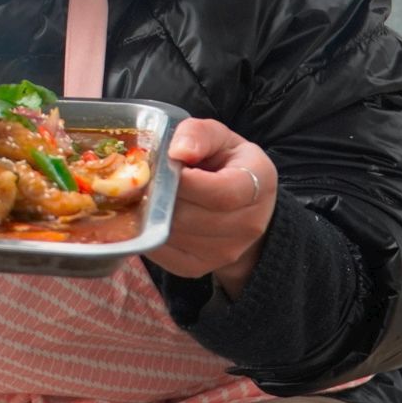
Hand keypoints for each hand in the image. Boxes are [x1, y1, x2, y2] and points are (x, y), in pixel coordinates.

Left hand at [144, 117, 276, 299]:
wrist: (239, 203)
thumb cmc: (225, 162)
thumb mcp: (218, 137)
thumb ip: (199, 135)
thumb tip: (179, 151)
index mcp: (258, 185)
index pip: (221, 194)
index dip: (186, 182)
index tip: (163, 165)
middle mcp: (249, 225)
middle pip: (191, 217)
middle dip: (161, 195)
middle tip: (143, 178)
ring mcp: (225, 252)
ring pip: (174, 235)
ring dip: (151, 213)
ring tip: (146, 193)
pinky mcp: (198, 267)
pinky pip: (163, 253)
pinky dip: (148, 232)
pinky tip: (148, 213)